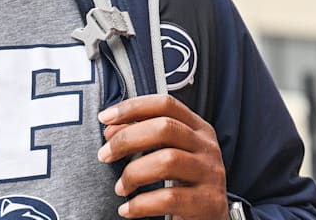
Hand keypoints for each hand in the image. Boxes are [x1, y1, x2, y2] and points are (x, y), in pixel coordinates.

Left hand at [97, 94, 227, 219]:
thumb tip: (110, 129)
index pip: (165, 105)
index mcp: (198, 129)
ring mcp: (210, 174)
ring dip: (133, 173)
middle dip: (126, 139)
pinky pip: (168, 198)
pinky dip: (140, 204)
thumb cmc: (185, 185)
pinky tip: (128, 209)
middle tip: (105, 155)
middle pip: (165, 128)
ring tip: (120, 188)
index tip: (105, 117)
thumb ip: (143, 137)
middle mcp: (207, 147)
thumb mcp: (168, 154)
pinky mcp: (207, 203)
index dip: (132, 107)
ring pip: (167, 161)